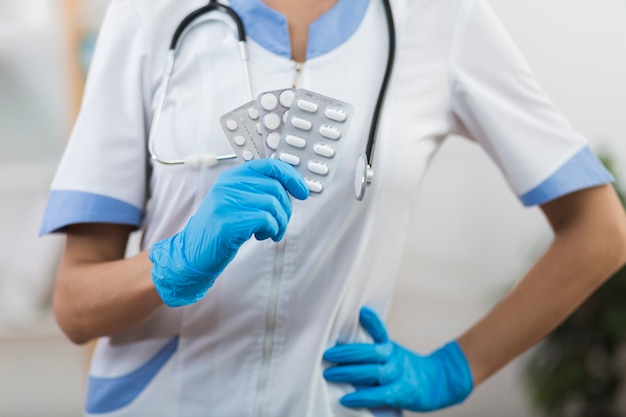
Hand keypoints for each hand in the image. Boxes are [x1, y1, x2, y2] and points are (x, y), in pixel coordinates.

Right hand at [149, 159, 308, 306]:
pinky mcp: (229, 220)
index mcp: (232, 176)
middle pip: (276, 188)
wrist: (193, 252)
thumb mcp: (235, 202)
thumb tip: (292, 189)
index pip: (270, 165)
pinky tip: (262, 237)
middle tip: (280, 224)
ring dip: (280, 223)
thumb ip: (257, 191)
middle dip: (286, 209)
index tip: (303, 192)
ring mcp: (227, 201)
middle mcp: (229, 185)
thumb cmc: (219, 229)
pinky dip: (272, 230)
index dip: (291, 177)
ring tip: (271, 232)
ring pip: (273, 205)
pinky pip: (266, 220)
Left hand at [323, 307, 473, 411]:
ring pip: (374, 372)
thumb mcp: (390, 351)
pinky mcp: (402, 394)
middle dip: (347, 353)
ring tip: (329, 374)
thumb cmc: (403, 368)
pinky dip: (363, 397)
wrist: (438, 383)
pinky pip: (380, 395)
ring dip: (350, 372)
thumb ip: (370, 346)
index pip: (380, 331)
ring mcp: (399, 376)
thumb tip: (340, 340)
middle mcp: (394, 358)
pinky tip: (347, 398)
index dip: (372, 321)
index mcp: (389, 346)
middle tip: (326, 354)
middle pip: (372, 352)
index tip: (362, 312)